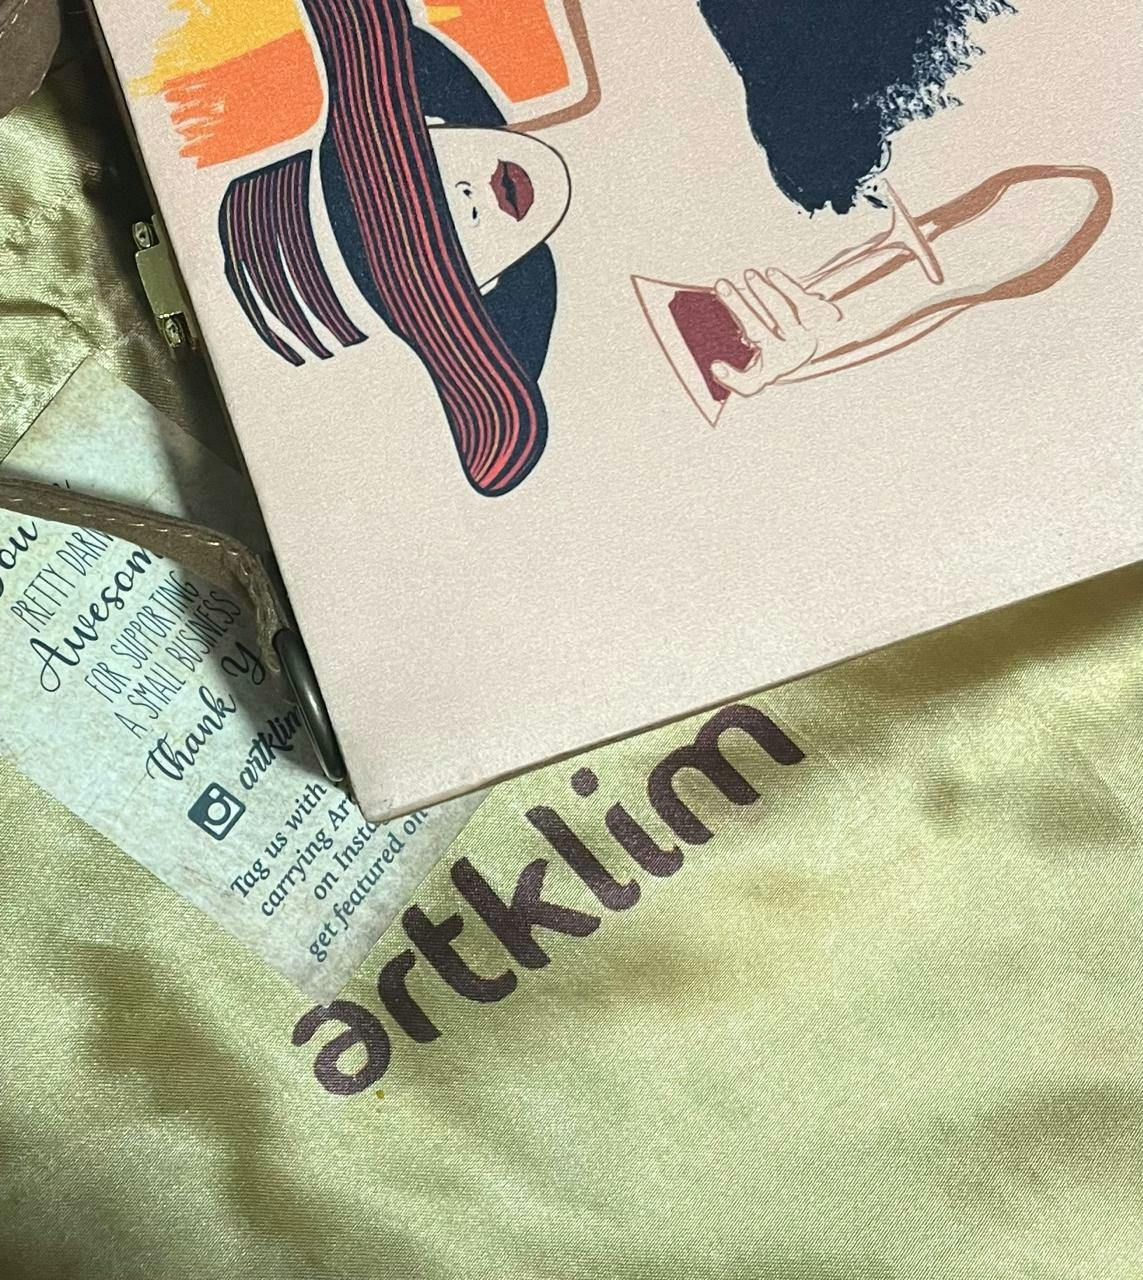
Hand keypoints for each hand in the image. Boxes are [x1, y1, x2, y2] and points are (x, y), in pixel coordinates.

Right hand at [711, 268, 841, 396]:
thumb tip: (716, 367)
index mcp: (773, 369)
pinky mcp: (819, 315)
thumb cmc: (781, 356)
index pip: (748, 382)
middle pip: (757, 329)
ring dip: (761, 290)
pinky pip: (798, 297)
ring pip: (779, 310)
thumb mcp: (759, 374)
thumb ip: (735, 378)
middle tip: (721, 285)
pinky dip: (783, 284)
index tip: (715, 366)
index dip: (731, 377)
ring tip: (747, 275)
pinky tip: (769, 273)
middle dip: (737, 306)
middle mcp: (790, 356)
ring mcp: (806, 335)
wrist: (823, 341)